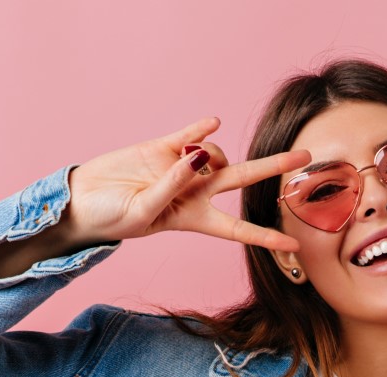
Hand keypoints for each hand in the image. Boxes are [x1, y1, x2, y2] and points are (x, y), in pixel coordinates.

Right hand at [61, 116, 311, 253]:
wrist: (82, 201)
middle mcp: (195, 192)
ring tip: (175, 164)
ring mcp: (182, 168)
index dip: (266, 236)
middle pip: (243, 179)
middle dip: (274, 168)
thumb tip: (200, 156)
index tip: (294, 244)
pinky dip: (201, 130)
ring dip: (206, 153)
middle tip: (304, 156)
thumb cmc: (111, 219)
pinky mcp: (163, 146)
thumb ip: (173, 186)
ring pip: (215, 153)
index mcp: (194, 220)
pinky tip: (209, 123)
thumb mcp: (144, 213)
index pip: (238, 229)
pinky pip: (190, 135)